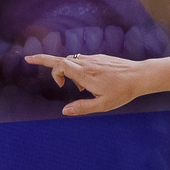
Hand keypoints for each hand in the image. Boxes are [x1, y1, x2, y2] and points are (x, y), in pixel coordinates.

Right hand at [26, 52, 158, 114]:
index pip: (59, 63)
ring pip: (73, 61)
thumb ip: (82, 107)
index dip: (42, 60)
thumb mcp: (103, 105)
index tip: (29, 60)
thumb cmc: (122, 92)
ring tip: (80, 89)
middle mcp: (87, 63)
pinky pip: (83, 61)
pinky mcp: (100, 58)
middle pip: (62, 61)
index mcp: (85, 75)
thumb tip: (64, 111)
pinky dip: (79, 70)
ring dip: (70, 73)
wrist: (140, 76)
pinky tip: (89, 83)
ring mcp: (94, 59)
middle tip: (61, 86)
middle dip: (55, 71)